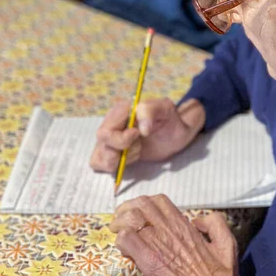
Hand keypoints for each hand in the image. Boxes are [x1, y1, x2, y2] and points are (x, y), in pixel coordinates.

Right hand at [90, 98, 204, 171]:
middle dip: (122, 150)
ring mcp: (110, 141)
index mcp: (119, 112)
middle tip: (140, 146)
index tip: (138, 135)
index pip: (106, 131)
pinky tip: (131, 159)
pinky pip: (99, 164)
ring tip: (138, 151)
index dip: (121, 139)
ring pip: (99, 157)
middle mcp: (110, 125)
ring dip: (120, 160)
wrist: (176, 133)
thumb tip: (141, 129)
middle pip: (102, 144)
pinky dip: (113, 168)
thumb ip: (149, 111)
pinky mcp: (114, 153)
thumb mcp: (164, 107)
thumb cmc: (169, 118)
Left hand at [110, 194, 237, 275]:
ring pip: (132, 216)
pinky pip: (127, 239)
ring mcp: (158, 243)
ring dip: (121, 221)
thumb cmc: (218, 275)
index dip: (144, 204)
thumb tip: (198, 220)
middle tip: (122, 220)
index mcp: (184, 225)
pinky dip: (121, 239)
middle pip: (142, 203)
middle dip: (128, 208)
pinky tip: (123, 247)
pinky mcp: (148, 260)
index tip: (139, 214)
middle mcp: (170, 229)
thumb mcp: (227, 244)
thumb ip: (216, 224)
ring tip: (117, 230)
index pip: (159, 201)